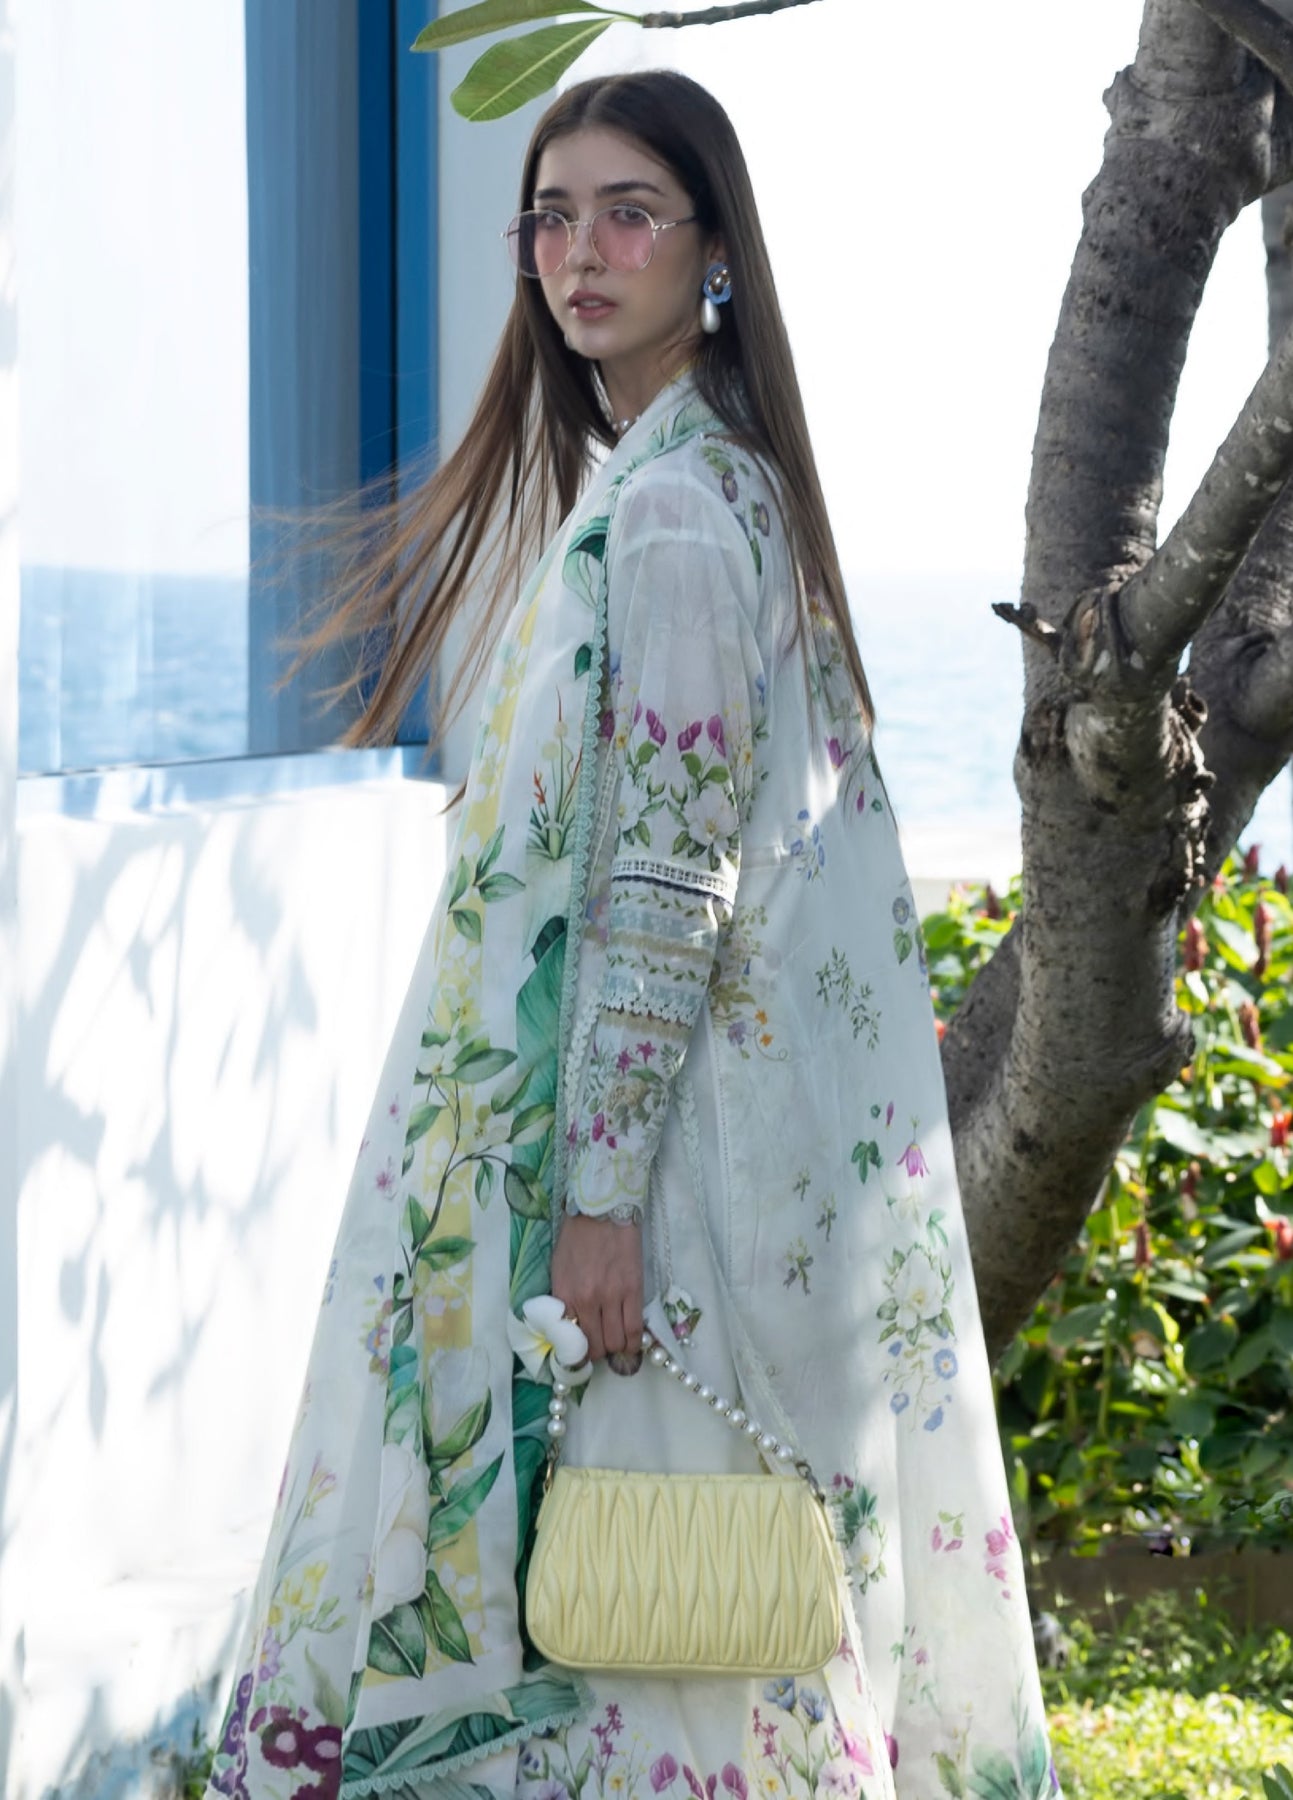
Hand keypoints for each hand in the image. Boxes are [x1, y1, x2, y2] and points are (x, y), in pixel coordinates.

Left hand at [551, 1212, 643, 1368]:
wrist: (601, 1210)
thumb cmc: (576, 1237)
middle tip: (601, 1344)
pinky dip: (634, 1342)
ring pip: (616, 1342)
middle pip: (596, 1346)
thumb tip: (570, 1324)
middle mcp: (587, 1301)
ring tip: (617, 1341)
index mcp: (565, 1295)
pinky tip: (632, 1343)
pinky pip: (635, 1329)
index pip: (571, 1341)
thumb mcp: (558, 1269)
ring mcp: (612, 1297)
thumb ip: (564, 1298)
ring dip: (616, 1348)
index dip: (579, 1353)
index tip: (583, 1353)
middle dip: (598, 1351)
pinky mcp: (633, 1290)